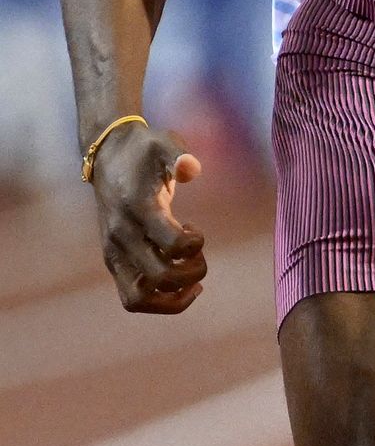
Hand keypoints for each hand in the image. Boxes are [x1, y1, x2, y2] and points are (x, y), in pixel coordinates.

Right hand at [89, 123, 209, 311]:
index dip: (196, 243)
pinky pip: (133, 299)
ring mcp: (114, 253)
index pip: (173, 246)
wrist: (106, 156)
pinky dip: (160, 301)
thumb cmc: (143, 151)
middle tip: (198, 254)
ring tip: (191, 278)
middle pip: (161, 279)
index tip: (195, 228)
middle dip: (192, 272)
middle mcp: (121, 237)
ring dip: (174, 296)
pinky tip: (181, 283)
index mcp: (137, 210)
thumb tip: (191, 167)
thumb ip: (180, 155)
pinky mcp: (114, 262)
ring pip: (139, 300)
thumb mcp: (164, 144)